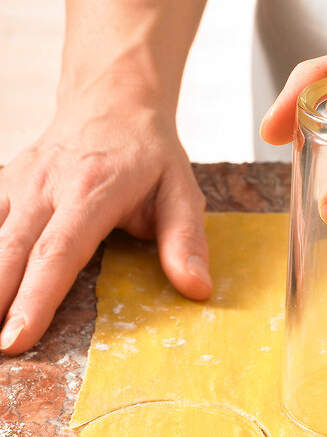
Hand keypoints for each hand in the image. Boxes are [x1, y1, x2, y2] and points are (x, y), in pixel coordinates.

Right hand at [0, 90, 210, 353]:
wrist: (110, 99)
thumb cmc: (148, 154)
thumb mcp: (181, 191)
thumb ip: (186, 241)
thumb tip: (197, 288)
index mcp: (92, 189)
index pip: (59, 251)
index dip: (36, 297)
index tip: (19, 337)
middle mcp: (46, 186)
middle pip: (11, 251)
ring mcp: (19, 183)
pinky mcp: (3, 185)